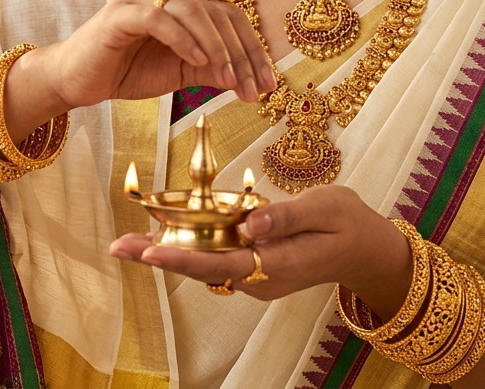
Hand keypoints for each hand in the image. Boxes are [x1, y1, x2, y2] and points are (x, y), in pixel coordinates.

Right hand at [42, 0, 274, 106]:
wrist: (80, 79)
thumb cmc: (129, 69)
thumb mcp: (183, 72)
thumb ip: (216, 68)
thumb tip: (257, 80)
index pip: (229, 13)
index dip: (253, 49)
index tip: (269, 84)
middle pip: (218, 11)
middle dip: (241, 54)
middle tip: (254, 90)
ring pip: (194, 11)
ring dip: (217, 49)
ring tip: (229, 81)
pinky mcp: (121, 11)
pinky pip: (161, 19)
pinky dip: (183, 41)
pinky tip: (197, 63)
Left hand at [108, 186, 412, 316]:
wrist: (367, 250)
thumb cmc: (348, 223)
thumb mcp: (325, 208)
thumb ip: (286, 215)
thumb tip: (250, 223)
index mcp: (276, 264)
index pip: (222, 263)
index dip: (184, 257)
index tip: (151, 251)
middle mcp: (259, 277)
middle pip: (201, 267)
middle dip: (158, 256)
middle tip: (117, 247)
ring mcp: (255, 275)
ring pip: (204, 262)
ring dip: (166, 251)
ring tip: (125, 242)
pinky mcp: (253, 265)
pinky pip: (215, 256)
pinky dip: (187, 245)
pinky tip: (160, 234)